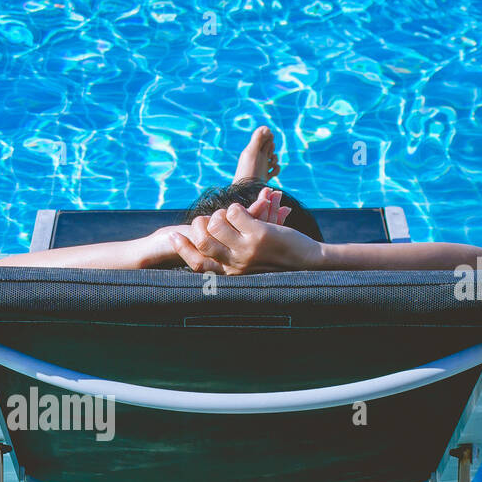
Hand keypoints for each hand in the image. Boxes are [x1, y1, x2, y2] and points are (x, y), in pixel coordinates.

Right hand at [169, 190, 323, 274]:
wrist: (310, 264)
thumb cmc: (280, 264)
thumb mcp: (252, 269)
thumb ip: (232, 262)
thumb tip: (209, 253)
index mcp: (232, 274)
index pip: (198, 265)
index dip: (182, 250)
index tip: (171, 237)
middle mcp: (236, 264)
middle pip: (203, 242)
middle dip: (198, 226)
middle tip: (202, 219)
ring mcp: (247, 250)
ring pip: (217, 224)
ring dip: (220, 213)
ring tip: (228, 213)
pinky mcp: (259, 235)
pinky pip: (236, 213)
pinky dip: (237, 207)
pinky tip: (244, 209)